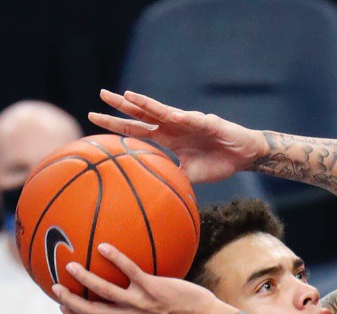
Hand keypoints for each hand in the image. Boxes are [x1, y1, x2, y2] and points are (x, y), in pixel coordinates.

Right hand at [53, 244, 218, 313]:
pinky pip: (131, 272)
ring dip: (86, 280)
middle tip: (54, 289)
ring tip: (70, 266)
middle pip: (94, 313)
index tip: (60, 307)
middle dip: (72, 303)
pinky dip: (116, 259)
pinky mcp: (154, 289)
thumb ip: (133, 310)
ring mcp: (142, 304)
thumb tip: (120, 296)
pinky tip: (104, 247)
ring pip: (107, 293)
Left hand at [90, 89, 262, 183]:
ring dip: (146, 103)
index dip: (116, 125)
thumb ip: (172, 179)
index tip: (94, 120)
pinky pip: (192, 120)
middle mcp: (173, 125)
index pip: (136, 130)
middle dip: (122, 104)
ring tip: (128, 96)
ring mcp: (188, 121)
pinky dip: (182, 119)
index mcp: (168, 138)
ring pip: (163, 110)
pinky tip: (172, 116)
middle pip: (143, 113)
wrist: (243, 156)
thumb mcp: (190, 176)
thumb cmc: (217, 163)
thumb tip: (156, 196)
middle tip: (100, 94)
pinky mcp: (206, 122)